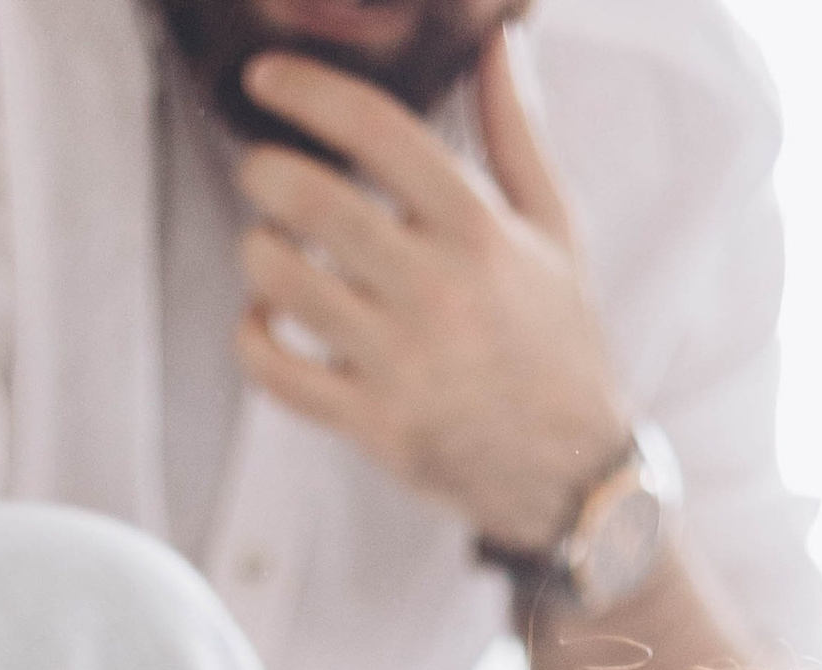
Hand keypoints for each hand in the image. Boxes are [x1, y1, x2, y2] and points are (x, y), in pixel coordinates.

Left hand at [233, 29, 630, 558]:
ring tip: (268, 246)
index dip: (309, 91)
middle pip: (314, 202)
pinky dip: (250, 336)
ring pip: (282, 282)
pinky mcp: (373, 426)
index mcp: (480, 230)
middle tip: (259, 171)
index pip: (379, 131)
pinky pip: (275, 372)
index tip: (266, 77)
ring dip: (257, 251)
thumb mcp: (556, 230)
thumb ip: (517, 131)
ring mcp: (401, 364)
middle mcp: (437, 291)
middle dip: (264, 171)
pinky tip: (261, 318)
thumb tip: (498, 36)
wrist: (571, 474)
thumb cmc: (557, 341)